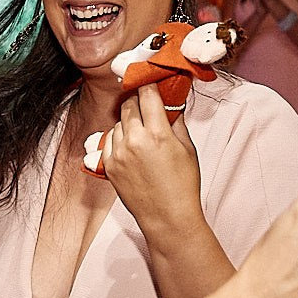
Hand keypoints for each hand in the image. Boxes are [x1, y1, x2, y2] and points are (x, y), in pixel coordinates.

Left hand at [104, 84, 203, 239]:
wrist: (168, 218)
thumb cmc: (183, 186)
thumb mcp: (187, 148)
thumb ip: (176, 121)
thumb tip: (171, 102)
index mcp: (157, 134)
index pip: (146, 94)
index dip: (148, 84)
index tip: (150, 80)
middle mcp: (134, 141)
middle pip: (129, 104)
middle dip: (138, 101)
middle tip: (148, 104)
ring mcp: (118, 153)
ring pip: (118, 121)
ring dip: (129, 120)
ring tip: (143, 131)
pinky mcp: (109, 165)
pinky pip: (110, 140)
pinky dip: (120, 137)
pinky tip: (133, 146)